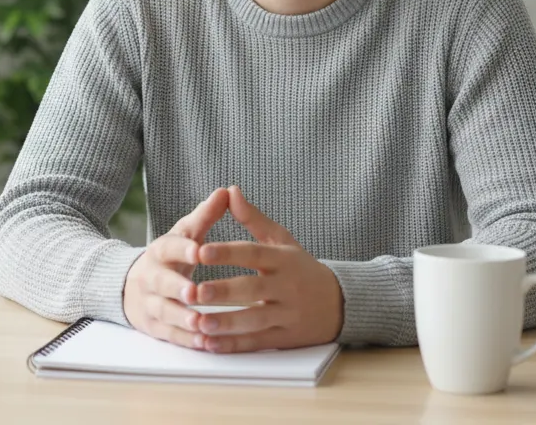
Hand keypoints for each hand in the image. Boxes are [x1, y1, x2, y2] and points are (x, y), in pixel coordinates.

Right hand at [122, 187, 228, 349]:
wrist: (131, 285)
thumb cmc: (170, 257)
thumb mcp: (184, 234)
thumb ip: (205, 216)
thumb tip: (226, 191)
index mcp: (160, 251)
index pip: (169, 247)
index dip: (183, 249)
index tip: (199, 250)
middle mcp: (151, 276)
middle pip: (161, 282)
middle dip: (177, 287)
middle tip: (195, 292)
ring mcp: (150, 303)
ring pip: (163, 311)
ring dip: (181, 317)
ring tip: (200, 322)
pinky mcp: (153, 326)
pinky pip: (169, 334)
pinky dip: (185, 339)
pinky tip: (203, 342)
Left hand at [193, 185, 343, 352]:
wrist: (340, 303)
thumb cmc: (302, 268)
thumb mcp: (282, 240)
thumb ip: (253, 219)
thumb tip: (230, 191)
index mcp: (282, 259)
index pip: (253, 254)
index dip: (227, 253)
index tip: (201, 251)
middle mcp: (286, 287)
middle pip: (252, 289)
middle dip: (223, 291)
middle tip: (195, 291)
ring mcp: (288, 314)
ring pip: (255, 320)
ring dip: (226, 323)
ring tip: (199, 323)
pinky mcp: (287, 338)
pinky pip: (258, 342)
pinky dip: (235, 345)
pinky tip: (212, 344)